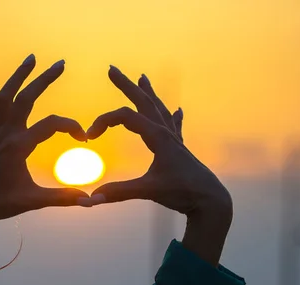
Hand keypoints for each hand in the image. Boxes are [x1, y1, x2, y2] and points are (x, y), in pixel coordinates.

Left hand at [0, 54, 89, 223]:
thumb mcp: (32, 201)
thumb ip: (62, 198)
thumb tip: (91, 202)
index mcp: (18, 147)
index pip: (50, 125)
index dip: (71, 127)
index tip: (84, 139)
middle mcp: (6, 134)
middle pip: (26, 99)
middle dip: (44, 79)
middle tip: (61, 63)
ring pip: (5, 97)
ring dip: (18, 76)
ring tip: (31, 58)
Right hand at [87, 66, 232, 264]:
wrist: (211, 201)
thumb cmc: (183, 193)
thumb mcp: (148, 191)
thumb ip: (119, 192)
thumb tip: (91, 198)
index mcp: (158, 137)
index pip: (125, 117)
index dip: (103, 122)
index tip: (88, 137)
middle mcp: (166, 133)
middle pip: (143, 102)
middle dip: (126, 85)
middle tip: (111, 69)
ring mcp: (174, 140)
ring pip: (158, 109)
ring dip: (148, 93)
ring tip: (143, 77)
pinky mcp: (179, 150)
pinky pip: (174, 126)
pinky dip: (173, 116)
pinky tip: (178, 110)